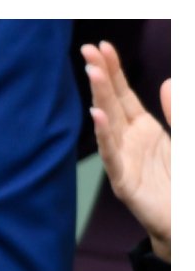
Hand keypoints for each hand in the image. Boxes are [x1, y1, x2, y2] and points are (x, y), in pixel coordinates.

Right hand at [84, 42, 170, 261]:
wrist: (181, 223)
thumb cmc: (178, 183)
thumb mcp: (181, 139)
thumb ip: (176, 112)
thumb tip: (167, 82)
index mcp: (142, 129)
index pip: (123, 93)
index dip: (113, 70)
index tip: (101, 47)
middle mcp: (129, 141)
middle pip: (112, 102)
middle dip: (100, 76)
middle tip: (87, 50)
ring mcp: (123, 160)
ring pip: (109, 123)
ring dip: (99, 97)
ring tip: (92, 72)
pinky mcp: (124, 182)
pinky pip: (112, 155)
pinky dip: (103, 135)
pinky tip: (97, 115)